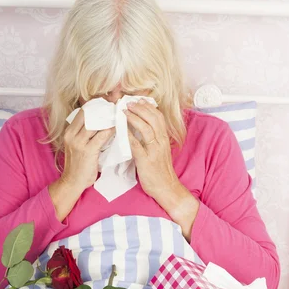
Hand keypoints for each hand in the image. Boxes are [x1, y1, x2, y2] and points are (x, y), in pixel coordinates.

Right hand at [61, 108, 114, 191]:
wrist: (72, 182)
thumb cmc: (78, 165)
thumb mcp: (79, 145)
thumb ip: (86, 134)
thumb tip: (102, 122)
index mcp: (69, 131)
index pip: (83, 111)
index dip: (97, 103)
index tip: (110, 97)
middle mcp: (71, 134)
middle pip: (89, 113)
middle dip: (104, 106)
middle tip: (117, 100)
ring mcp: (78, 142)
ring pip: (95, 123)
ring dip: (109, 116)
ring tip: (120, 112)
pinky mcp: (87, 151)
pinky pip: (101, 136)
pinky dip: (111, 130)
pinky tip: (119, 127)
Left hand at [124, 99, 199, 239]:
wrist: (166, 188)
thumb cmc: (160, 171)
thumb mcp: (158, 152)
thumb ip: (152, 140)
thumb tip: (140, 129)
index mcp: (164, 139)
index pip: (159, 117)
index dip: (148, 107)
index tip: (139, 100)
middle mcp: (161, 142)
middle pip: (153, 119)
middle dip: (141, 108)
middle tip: (129, 102)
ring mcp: (154, 151)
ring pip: (147, 128)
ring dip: (134, 117)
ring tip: (124, 111)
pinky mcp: (146, 160)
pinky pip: (137, 145)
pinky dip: (129, 135)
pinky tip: (121, 130)